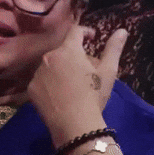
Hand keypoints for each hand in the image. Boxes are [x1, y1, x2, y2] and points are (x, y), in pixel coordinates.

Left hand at [26, 24, 127, 141]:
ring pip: (50, 66)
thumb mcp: (108, 71)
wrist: (74, 124)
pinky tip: (59, 94)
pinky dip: (50, 83)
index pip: (75, 31)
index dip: (85, 32)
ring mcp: (37, 73)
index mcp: (68, 50)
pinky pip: (41, 80)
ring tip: (71, 84)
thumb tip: (122, 30)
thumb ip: (114, 48)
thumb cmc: (94, 96)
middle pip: (62, 51)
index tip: (92, 38)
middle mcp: (48, 58)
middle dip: (74, 55)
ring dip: (60, 69)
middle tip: (85, 69)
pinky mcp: (31, 89)